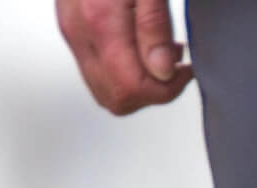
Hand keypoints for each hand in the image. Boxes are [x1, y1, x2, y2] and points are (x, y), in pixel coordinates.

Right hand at [57, 0, 193, 115]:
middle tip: (177, 67)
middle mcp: (79, 31)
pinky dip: (122, 72)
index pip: (131, 89)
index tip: (185, 72)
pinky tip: (141, 48)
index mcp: (100, 20)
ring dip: (137, 85)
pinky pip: (96, 71)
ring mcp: (72, 31)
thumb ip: (154, 25)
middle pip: (115, 99)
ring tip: (162, 55)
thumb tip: (162, 73)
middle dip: (153, 93)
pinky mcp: (71, 27)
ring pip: (104, 91)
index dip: (165, 90)